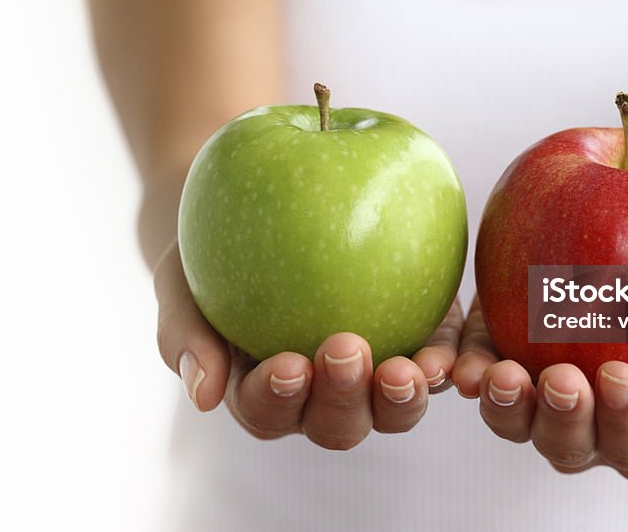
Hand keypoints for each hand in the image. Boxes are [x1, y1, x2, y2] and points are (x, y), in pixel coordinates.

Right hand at [154, 239, 462, 449]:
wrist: (266, 204)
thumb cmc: (211, 249)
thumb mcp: (180, 280)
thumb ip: (186, 334)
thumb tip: (203, 396)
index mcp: (264, 391)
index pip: (268, 410)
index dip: (278, 398)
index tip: (287, 364)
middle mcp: (322, 394)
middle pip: (337, 423)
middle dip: (343, 398)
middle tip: (346, 349)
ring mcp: (374, 372)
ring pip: (393, 408)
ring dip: (401, 399)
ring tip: (408, 370)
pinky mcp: (419, 338)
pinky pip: (437, 362)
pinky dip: (444, 365)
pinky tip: (447, 354)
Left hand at [452, 298, 627, 479]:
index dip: (627, 422)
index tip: (619, 375)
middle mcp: (591, 420)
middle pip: (570, 446)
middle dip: (563, 420)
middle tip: (562, 379)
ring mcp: (541, 390)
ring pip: (517, 421)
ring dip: (506, 408)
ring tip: (502, 376)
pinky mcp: (503, 350)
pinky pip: (479, 374)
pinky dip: (466, 373)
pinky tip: (457, 364)